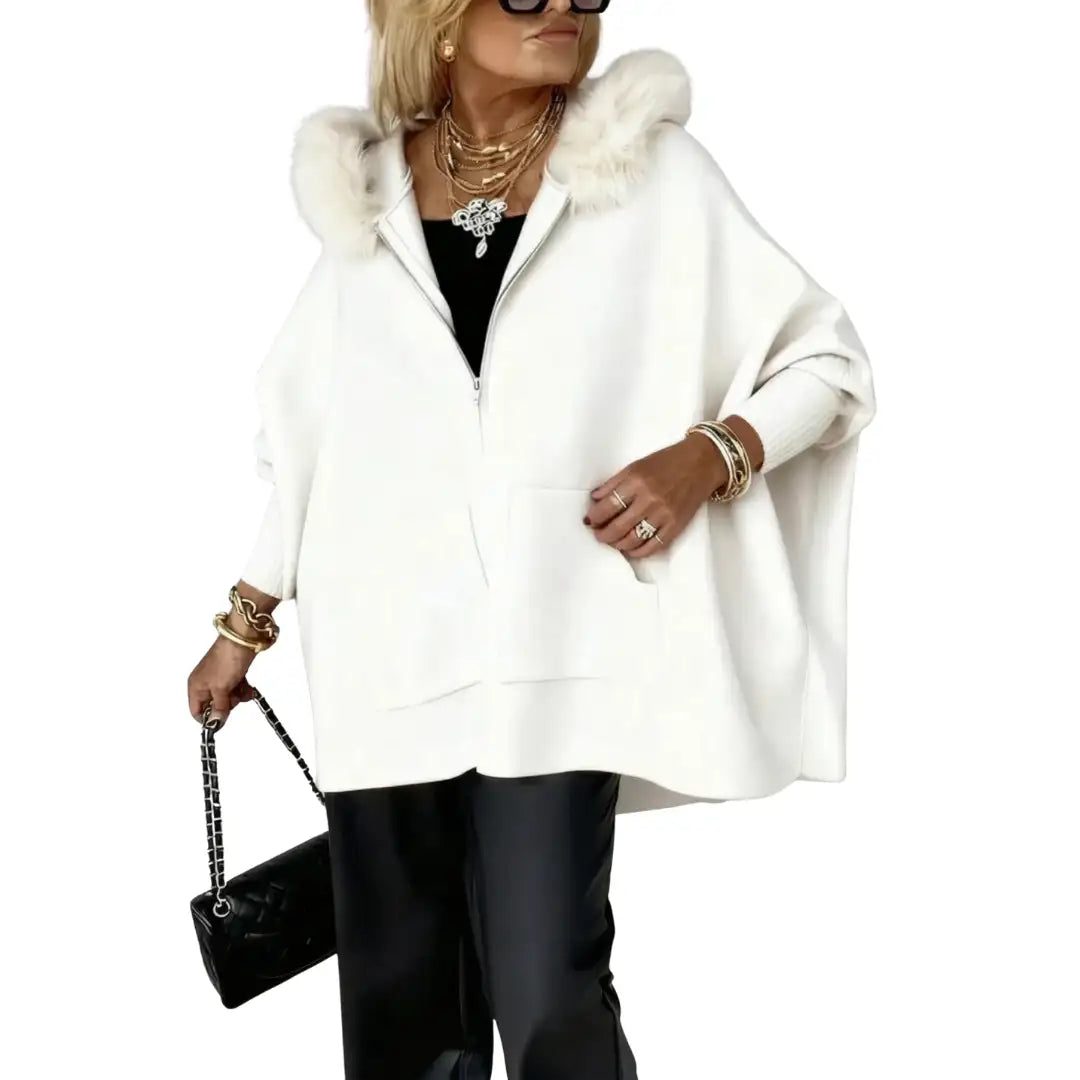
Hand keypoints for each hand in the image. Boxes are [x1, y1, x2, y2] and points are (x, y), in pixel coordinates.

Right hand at [187, 617, 257, 727]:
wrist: (243, 639)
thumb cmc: (227, 659)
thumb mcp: (221, 689)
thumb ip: (219, 707)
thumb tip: (215, 723)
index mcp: (195, 686)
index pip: (196, 711)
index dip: (209, 718)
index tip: (222, 719)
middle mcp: (204, 682)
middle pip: (214, 705)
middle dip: (227, 703)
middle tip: (232, 695)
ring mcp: (218, 677)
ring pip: (227, 697)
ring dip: (237, 695)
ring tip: (242, 687)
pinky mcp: (231, 673)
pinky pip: (235, 688)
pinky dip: (242, 688)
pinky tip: (247, 685)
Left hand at [584, 433, 730, 557]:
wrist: (702, 464)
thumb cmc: (668, 461)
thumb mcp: (637, 465)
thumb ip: (615, 482)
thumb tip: (596, 499)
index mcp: (637, 481)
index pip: (607, 506)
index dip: (595, 516)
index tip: (590, 520)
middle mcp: (649, 499)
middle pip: (618, 526)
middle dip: (603, 534)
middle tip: (598, 534)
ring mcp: (664, 515)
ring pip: (633, 539)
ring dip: (618, 544)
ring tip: (612, 541)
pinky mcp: (676, 526)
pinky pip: (653, 546)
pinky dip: (638, 551)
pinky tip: (631, 549)